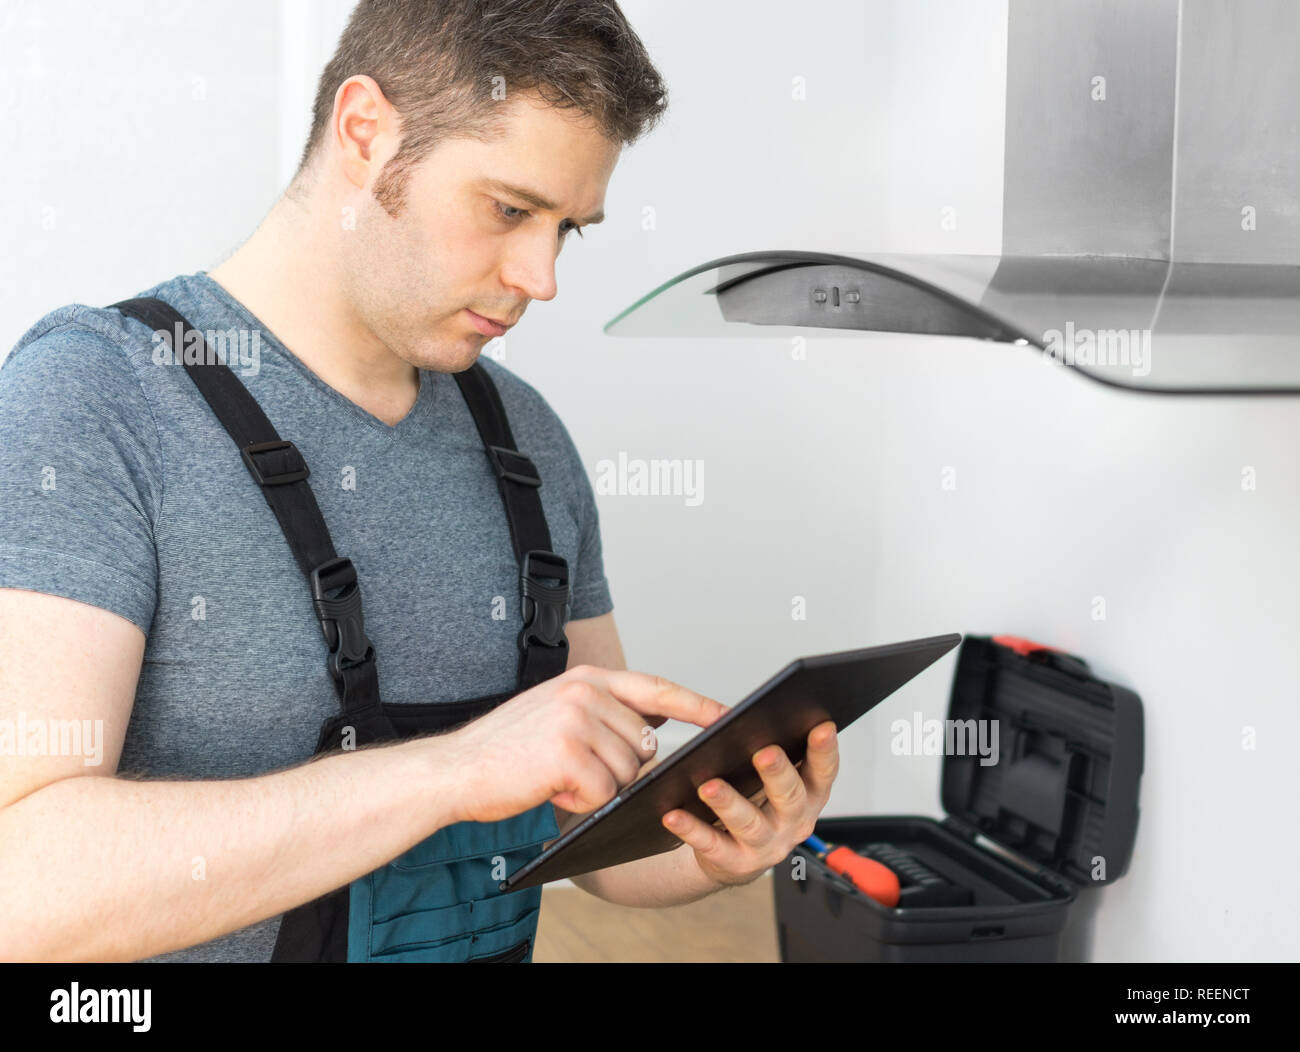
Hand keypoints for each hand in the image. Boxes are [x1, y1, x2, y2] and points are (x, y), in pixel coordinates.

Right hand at [433, 665, 727, 823]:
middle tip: (572, 770)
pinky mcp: (568, 754)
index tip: (727, 715)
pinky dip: (581, 802)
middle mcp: (584, 692)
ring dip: (597, 788)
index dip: (695, 704)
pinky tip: (551, 790)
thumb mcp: (556, 713)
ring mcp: (576, 721)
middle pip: (644, 745)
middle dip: (619, 769)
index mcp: (585, 679)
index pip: (656, 688)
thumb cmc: (504, 751)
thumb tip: (654, 731)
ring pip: (627, 772)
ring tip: (556, 777)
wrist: (453, 770)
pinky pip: (603, 793)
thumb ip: (603, 713)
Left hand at [660, 721, 838, 887]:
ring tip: (709, 786)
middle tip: (765, 752)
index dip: (825, 751)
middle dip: (778, 773)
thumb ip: (776, 754)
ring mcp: (766, 846)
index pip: (824, 772)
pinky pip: (711, 844)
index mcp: (808, 796)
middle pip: (791, 797)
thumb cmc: (754, 803)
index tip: (821, 727)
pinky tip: (674, 815)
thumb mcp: (773, 781)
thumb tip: (761, 716)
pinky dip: (692, 829)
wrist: (731, 856)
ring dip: (729, 803)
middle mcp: (793, 823)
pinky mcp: (734, 862)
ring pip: (749, 823)